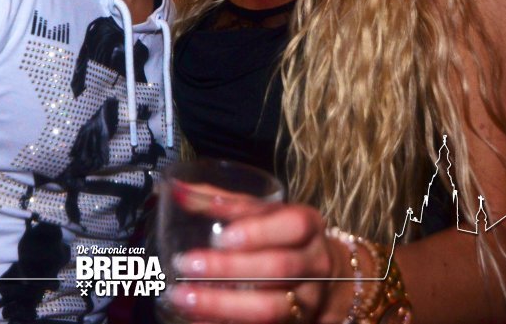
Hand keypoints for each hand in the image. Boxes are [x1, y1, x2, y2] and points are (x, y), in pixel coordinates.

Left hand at [165, 203, 347, 323]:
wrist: (325, 278)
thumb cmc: (282, 237)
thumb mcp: (266, 213)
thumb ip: (226, 202)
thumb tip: (180, 194)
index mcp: (309, 226)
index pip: (294, 226)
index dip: (258, 232)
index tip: (220, 237)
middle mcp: (314, 264)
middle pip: (279, 268)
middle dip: (230, 268)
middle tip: (188, 264)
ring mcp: (308, 300)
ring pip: (269, 308)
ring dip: (222, 304)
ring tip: (183, 296)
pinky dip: (226, 323)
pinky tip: (198, 319)